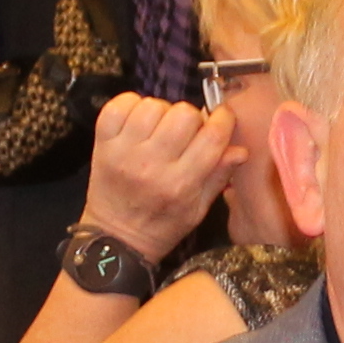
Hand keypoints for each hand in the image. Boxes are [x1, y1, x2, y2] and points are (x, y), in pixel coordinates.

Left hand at [81, 92, 235, 259]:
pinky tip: (138, 121)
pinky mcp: (103, 143)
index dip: (223, 119)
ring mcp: (124, 152)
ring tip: (160, 129)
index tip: (221, 117)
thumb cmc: (162, 225)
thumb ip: (219, 176)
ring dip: (162, 112)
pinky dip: (132, 106)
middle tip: (186, 132)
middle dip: (192, 118)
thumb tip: (240, 149)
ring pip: (154, 106)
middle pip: (185, 114)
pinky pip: (120, 106)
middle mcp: (152, 165)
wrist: (115, 236)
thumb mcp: (198, 210)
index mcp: (180, 184)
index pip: (212, 136)